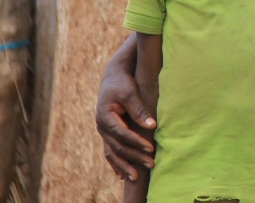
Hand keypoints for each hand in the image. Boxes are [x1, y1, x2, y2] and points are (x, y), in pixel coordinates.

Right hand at [96, 54, 155, 179]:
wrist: (113, 77)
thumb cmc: (123, 83)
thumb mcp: (130, 93)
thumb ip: (139, 110)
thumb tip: (152, 126)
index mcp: (105, 117)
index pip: (122, 134)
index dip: (136, 142)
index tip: (150, 148)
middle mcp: (102, 127)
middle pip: (117, 147)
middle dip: (134, 157)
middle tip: (150, 165)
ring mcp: (104, 132)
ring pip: (112, 153)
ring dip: (124, 165)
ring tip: (136, 178)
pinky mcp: (109, 133)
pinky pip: (111, 151)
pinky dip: (117, 163)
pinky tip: (122, 175)